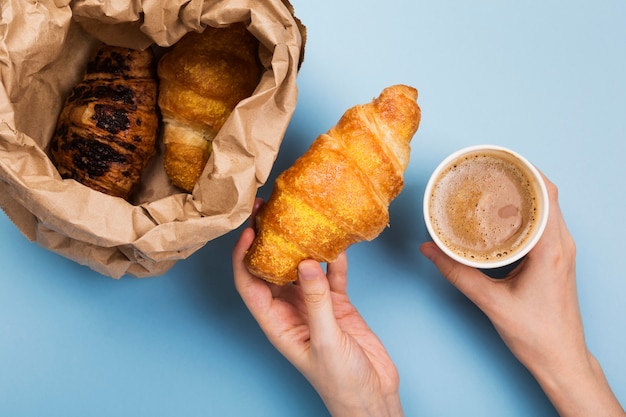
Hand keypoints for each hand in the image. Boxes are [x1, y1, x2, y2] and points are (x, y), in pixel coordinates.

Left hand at [232, 200, 402, 416]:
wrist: (372, 396)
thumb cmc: (340, 382)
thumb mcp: (326, 340)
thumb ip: (316, 301)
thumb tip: (306, 262)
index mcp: (276, 323)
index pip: (249, 284)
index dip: (243, 257)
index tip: (249, 230)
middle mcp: (290, 310)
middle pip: (272, 269)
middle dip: (269, 241)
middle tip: (270, 211)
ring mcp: (314, 305)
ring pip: (302, 268)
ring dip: (301, 245)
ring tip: (301, 217)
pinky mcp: (337, 304)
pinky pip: (332, 275)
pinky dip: (334, 260)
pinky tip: (337, 242)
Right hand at [421, 175, 624, 416]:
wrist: (562, 359)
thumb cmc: (536, 334)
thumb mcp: (491, 301)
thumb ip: (457, 273)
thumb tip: (429, 250)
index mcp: (551, 249)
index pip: (547, 194)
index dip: (526, 170)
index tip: (501, 158)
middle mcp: (562, 245)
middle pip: (547, 195)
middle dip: (519, 177)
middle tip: (489, 169)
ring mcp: (562, 252)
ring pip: (547, 209)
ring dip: (523, 195)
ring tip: (493, 187)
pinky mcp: (557, 260)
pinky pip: (544, 224)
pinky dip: (525, 213)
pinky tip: (503, 217)